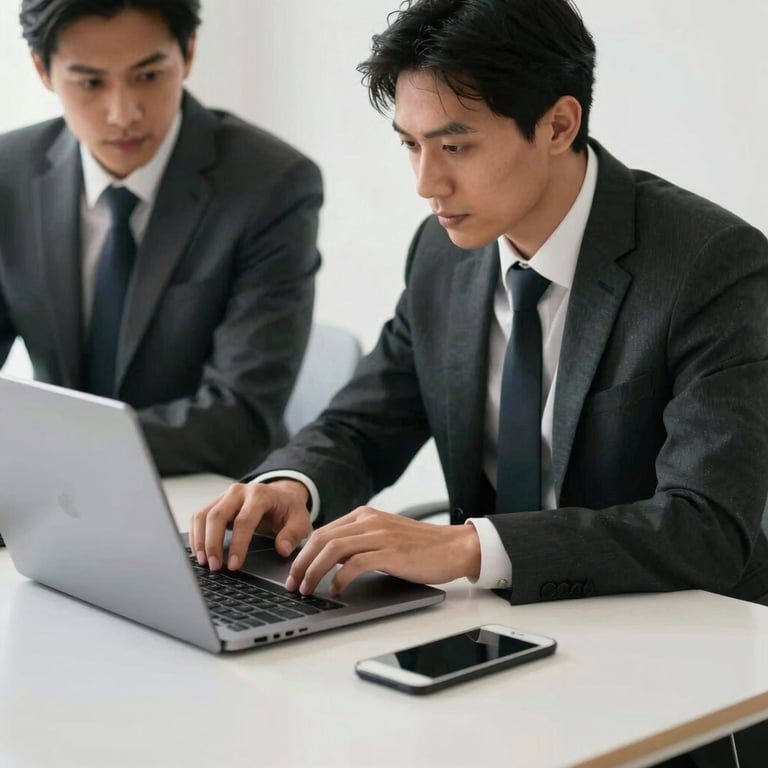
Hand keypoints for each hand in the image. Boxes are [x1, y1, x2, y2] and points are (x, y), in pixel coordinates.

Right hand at [189, 480, 311, 570]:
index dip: (237, 544)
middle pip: (217, 515)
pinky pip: (199, 517)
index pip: (244, 520)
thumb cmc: (289, 510)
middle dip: (213, 543)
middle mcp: (239, 492)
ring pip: (204, 515)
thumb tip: (282, 549)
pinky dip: (196, 535)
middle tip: (214, 566)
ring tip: (203, 562)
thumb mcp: (300, 521)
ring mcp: (225, 495)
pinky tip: (199, 552)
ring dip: (200, 540)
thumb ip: (293, 534)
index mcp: (261, 494)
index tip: (233, 565)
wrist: (281, 496)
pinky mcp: (216, 502)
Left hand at [285, 506, 480, 594]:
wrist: (455, 547)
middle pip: (323, 539)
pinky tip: (335, 590)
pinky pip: (356, 563)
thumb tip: (329, 561)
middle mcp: (370, 521)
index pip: (324, 531)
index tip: (294, 573)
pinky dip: (340, 578)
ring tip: (308, 589)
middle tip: (294, 584)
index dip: (304, 553)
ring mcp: (381, 535)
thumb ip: (359, 543)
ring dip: (315, 571)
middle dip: (302, 564)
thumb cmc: (421, 547)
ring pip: (334, 550)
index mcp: (366, 515)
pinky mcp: (392, 552)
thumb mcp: (384, 537)